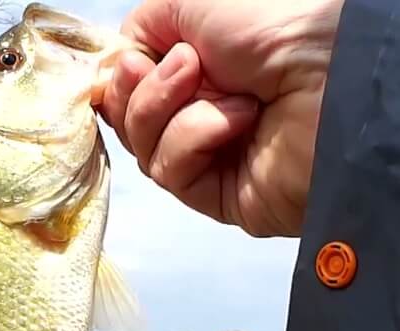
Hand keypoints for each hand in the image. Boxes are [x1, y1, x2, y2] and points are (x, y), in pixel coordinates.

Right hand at [98, 0, 344, 236]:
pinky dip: (195, 138)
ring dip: (171, 111)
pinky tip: (239, 121)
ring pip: (143, 147)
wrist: (329, 78)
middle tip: (185, 69)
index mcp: (193, 70)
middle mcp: (195, 112)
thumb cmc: (275, 28)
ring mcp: (203, 156)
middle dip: (142, 93)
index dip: (119, 76)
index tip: (131, 61)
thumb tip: (120, 58)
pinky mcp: (211, 193)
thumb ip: (145, 25)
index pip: (129, 86)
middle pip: (128, 119)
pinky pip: (169, 171)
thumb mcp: (195, 3)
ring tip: (228, 93)